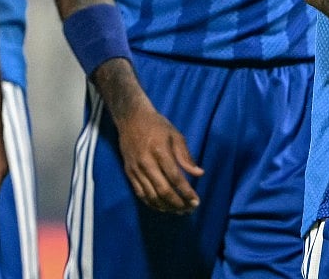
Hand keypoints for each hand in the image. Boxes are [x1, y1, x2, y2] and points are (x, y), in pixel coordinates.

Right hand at [115, 96, 204, 212]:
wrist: (131, 118)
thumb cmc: (157, 125)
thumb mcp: (175, 135)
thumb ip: (186, 156)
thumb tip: (199, 173)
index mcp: (160, 152)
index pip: (175, 178)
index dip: (186, 192)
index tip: (196, 201)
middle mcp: (146, 163)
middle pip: (163, 190)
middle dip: (178, 203)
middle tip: (189, 209)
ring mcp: (136, 170)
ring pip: (151, 195)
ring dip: (166, 207)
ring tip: (178, 211)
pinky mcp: (129, 173)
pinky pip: (140, 194)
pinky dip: (152, 203)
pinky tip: (162, 207)